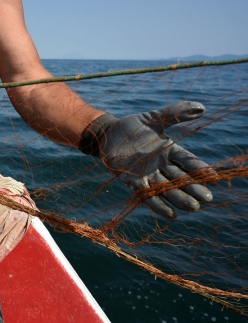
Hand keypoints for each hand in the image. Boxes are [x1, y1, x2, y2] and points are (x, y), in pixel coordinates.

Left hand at [80, 101, 213, 217]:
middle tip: (207, 198)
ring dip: (179, 199)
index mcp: (168, 151)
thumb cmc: (132, 126)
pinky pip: (147, 195)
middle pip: (180, 179)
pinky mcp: (132, 181)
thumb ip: (175, 113)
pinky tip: (171, 214)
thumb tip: (202, 107)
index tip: (214, 178)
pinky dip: (158, 205)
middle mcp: (160, 165)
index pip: (188, 161)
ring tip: (193, 207)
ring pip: (166, 189)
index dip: (200, 169)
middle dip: (193, 188)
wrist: (107, 134)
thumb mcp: (155, 118)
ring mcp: (147, 174)